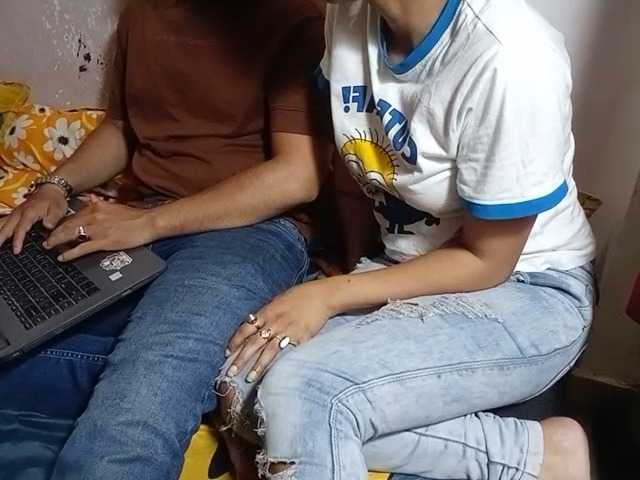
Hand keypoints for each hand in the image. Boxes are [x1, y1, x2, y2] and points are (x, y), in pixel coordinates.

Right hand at [0, 184, 67, 253]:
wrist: (51, 189)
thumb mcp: (58, 210)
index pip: (21, 229)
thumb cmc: (55, 200)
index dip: (18, 240)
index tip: (16, 251)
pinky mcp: (16, 213)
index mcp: (29, 213)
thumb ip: (52, 219)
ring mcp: (16, 212)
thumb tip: (47, 226)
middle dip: (0, 238)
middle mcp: (19, 213)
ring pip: (3, 224)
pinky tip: (0, 235)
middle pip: (7, 227)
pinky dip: (1, 229)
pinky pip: (5, 221)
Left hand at [44, 196, 158, 260]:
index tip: (54, 228)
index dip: (61, 223)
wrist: (148, 222)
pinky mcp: (103, 242)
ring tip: (49, 247)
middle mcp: (93, 216)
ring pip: (70, 235)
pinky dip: (69, 253)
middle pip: (67, 225)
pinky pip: (81, 248)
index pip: (73, 215)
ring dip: (57, 242)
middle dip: (54, 233)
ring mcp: (97, 229)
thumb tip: (91, 199)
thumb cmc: (135, 216)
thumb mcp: (115, 205)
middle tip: (46, 240)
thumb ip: (101, 204)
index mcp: (96, 207)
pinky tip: (62, 257)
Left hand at [225, 279, 337, 383]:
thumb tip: (254, 325)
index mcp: (266, 312)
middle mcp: (273, 322)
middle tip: (230, 373)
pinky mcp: (300, 338)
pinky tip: (272, 373)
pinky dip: (278, 363)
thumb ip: (267, 314)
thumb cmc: (300, 297)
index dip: (235, 342)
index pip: (245, 329)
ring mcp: (286, 331)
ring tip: (248, 378)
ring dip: (257, 366)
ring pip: (267, 351)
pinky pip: (286, 353)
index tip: (227, 353)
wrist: (321, 296)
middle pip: (252, 343)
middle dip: (240, 359)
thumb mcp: (278, 301)